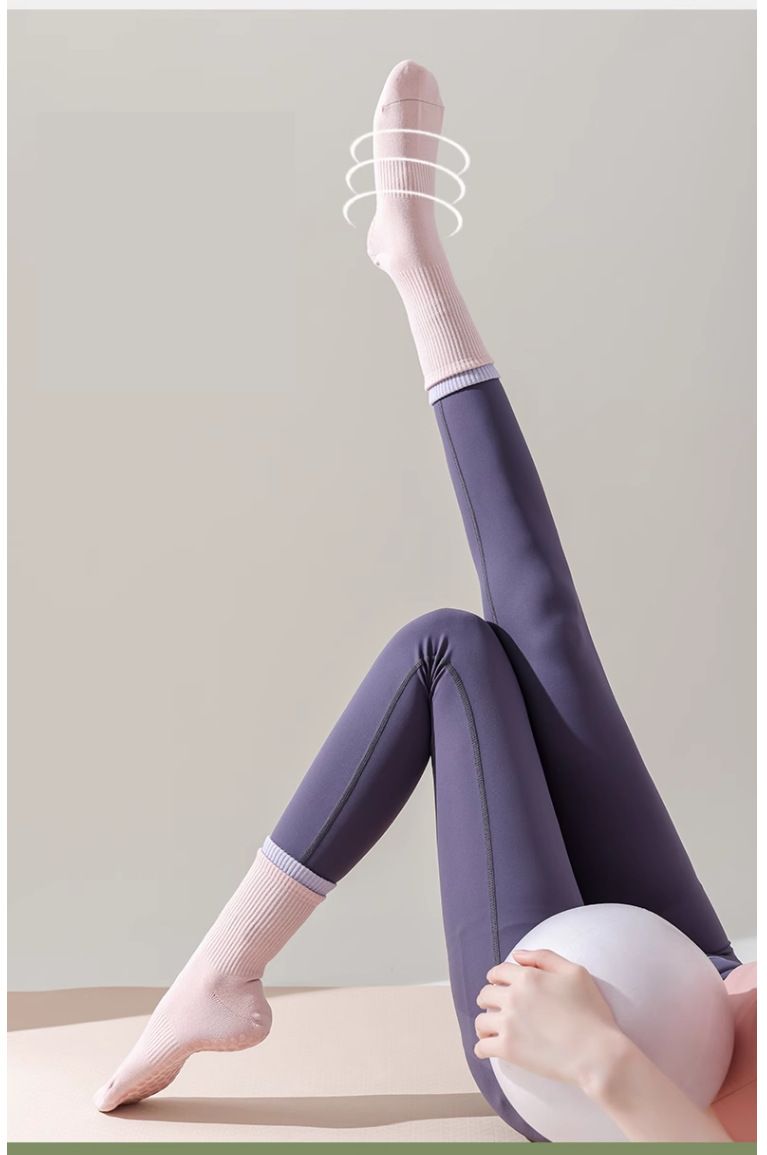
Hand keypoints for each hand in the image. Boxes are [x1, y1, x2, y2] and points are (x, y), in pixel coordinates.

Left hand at [474, 948, 624, 1086]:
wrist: (597, 1053)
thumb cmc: (591, 1013)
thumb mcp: (575, 972)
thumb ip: (545, 957)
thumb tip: (517, 955)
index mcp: (528, 977)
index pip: (498, 972)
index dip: (496, 977)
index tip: (498, 985)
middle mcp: (513, 997)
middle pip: (486, 994)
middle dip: (488, 998)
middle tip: (495, 1007)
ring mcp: (508, 1023)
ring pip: (481, 1020)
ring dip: (484, 1023)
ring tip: (490, 1028)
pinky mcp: (508, 1049)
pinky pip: (481, 1046)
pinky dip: (482, 1047)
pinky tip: (487, 1048)